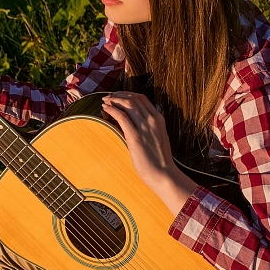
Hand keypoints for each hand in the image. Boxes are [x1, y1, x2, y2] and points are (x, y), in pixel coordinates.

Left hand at [101, 92, 197, 215]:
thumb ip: (152, 127)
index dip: (128, 94)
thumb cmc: (160, 160)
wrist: (164, 174)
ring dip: (114, 100)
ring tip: (105, 101)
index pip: (142, 98)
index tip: (118, 96)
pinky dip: (112, 109)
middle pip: (133, 98)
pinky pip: (122, 117)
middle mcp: (152, 120)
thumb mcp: (159, 137)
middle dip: (119, 95)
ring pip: (128, 104)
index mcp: (159, 119)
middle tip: (109, 97)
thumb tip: (142, 121)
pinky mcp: (135, 136)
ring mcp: (144, 127)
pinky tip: (105, 109)